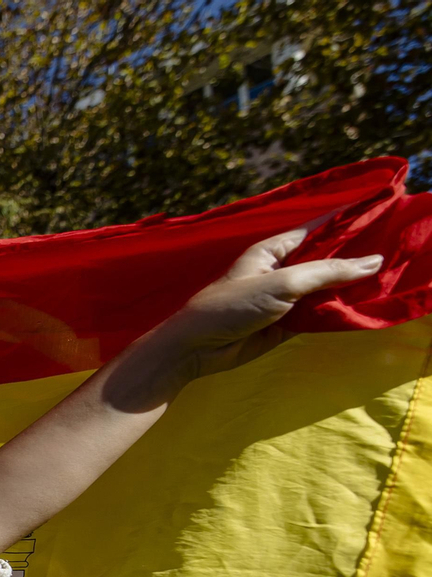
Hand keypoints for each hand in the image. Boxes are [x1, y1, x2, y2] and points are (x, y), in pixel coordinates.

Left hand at [161, 229, 382, 382]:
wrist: (197, 348)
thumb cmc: (230, 306)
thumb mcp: (283, 283)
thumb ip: (327, 272)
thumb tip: (373, 261)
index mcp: (274, 250)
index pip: (319, 229)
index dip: (348, 223)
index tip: (382, 216)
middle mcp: (281, 270)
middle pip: (326, 260)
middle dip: (355, 258)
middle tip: (393, 254)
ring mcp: (285, 297)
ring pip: (326, 288)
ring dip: (350, 287)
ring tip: (386, 280)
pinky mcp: (287, 323)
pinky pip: (320, 313)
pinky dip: (338, 311)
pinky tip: (364, 308)